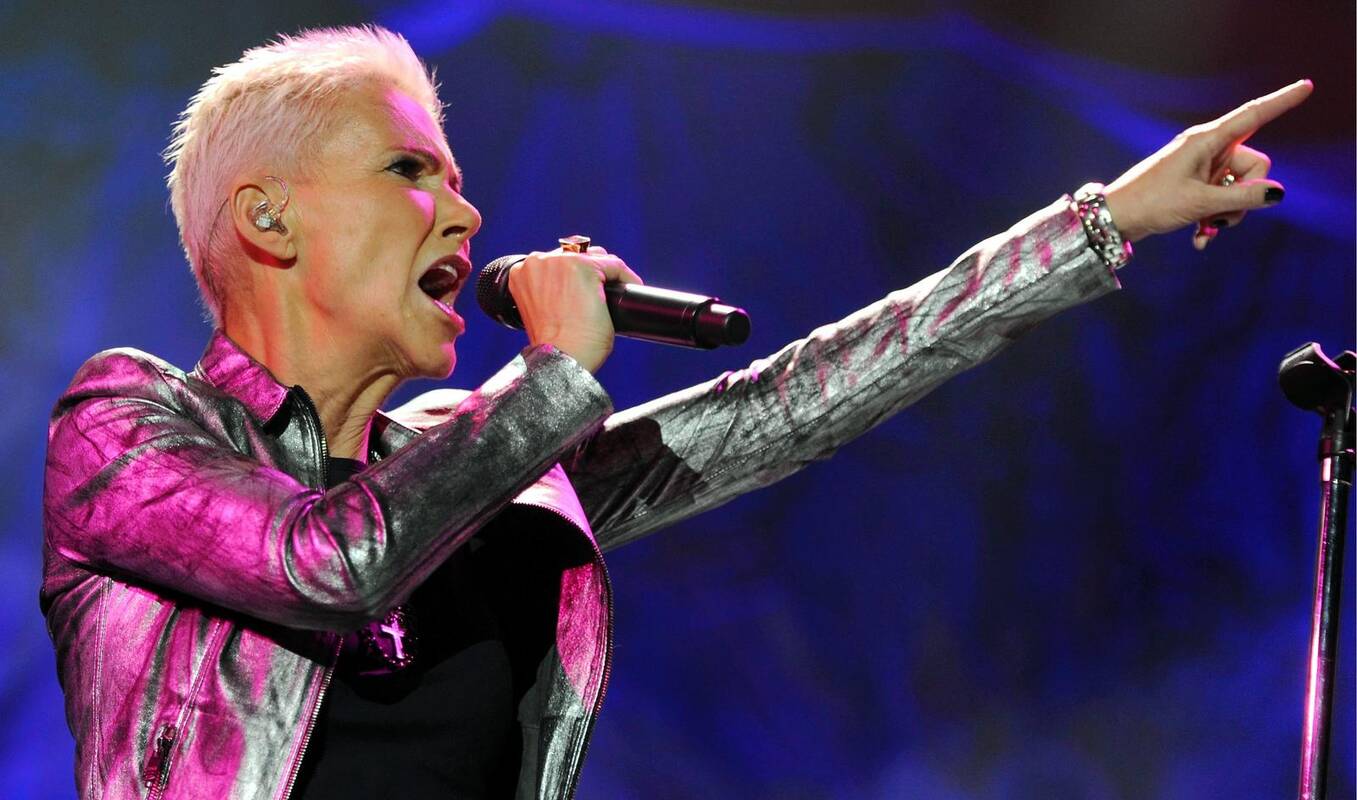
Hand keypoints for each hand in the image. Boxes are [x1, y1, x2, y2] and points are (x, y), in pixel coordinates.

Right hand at [507, 245, 642, 372]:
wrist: (559, 357)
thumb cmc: (552, 345)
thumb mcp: (541, 311)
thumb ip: (550, 293)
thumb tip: (576, 287)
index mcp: (521, 273)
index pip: (556, 264)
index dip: (574, 278)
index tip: (586, 292)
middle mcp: (537, 262)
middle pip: (575, 255)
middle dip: (591, 271)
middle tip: (603, 292)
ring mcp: (560, 262)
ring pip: (596, 258)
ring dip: (608, 273)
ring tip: (618, 292)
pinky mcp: (585, 268)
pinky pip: (614, 265)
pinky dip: (625, 277)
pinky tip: (631, 288)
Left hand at [1103, 79, 1311, 248]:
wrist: (1115, 218)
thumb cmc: (1151, 203)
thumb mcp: (1200, 202)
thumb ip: (1241, 197)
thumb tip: (1276, 193)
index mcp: (1206, 141)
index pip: (1253, 116)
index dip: (1281, 101)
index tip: (1307, 86)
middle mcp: (1207, 149)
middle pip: (1254, 166)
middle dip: (1246, 195)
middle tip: (1221, 217)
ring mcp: (1202, 167)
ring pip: (1239, 186)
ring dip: (1229, 211)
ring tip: (1206, 227)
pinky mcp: (1196, 183)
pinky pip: (1222, 198)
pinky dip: (1216, 217)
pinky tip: (1200, 238)